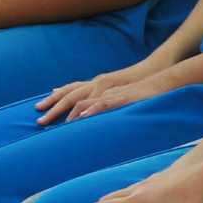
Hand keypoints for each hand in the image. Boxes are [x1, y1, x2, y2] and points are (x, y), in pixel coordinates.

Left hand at [37, 65, 169, 123]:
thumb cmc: (143, 90)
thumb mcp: (121, 95)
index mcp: (99, 84)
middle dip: (53, 107)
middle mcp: (100, 84)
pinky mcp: (121, 95)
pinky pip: (102, 103)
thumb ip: (107, 101)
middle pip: (71, 94)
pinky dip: (90, 110)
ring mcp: (109, 89)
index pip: (72, 89)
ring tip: (54, 124)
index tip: (41, 106)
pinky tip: (81, 117)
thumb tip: (95, 112)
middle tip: (39, 121)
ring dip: (67, 112)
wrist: (163, 79)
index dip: (56, 97)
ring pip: (82, 99)